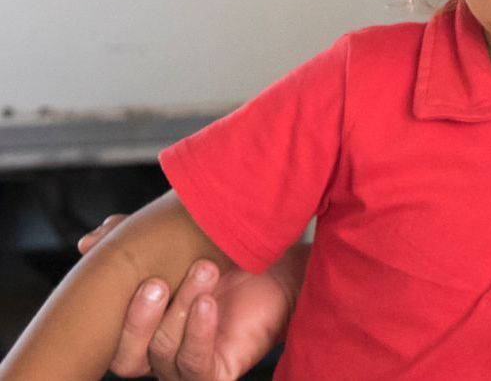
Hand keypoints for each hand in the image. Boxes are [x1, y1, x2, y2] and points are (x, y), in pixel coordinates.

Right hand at [78, 217, 296, 379]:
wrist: (282, 269)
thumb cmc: (226, 257)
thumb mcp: (179, 243)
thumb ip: (135, 243)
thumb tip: (89, 243)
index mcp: (142, 327)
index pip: (106, 334)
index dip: (104, 305)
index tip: (114, 264)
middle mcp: (158, 353)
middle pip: (127, 356)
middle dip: (137, 320)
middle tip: (155, 282)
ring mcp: (185, 366)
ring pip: (164, 350)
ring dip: (180, 309)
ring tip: (205, 270)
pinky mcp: (215, 373)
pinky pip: (195, 364)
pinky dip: (198, 332)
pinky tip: (207, 304)